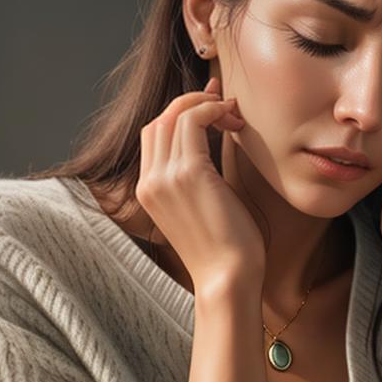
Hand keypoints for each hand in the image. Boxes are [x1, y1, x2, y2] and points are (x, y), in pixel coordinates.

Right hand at [135, 76, 265, 287]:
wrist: (227, 278)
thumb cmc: (224, 246)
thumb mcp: (201, 204)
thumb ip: (198, 173)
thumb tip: (214, 131)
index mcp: (148, 190)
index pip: (154, 135)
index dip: (180, 113)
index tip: (212, 107)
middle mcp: (149, 181)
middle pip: (160, 119)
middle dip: (191, 103)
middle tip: (224, 105)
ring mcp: (165, 177)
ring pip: (176, 115)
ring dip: (206, 104)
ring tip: (233, 113)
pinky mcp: (189, 174)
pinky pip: (194, 121)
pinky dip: (213, 110)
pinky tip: (233, 120)